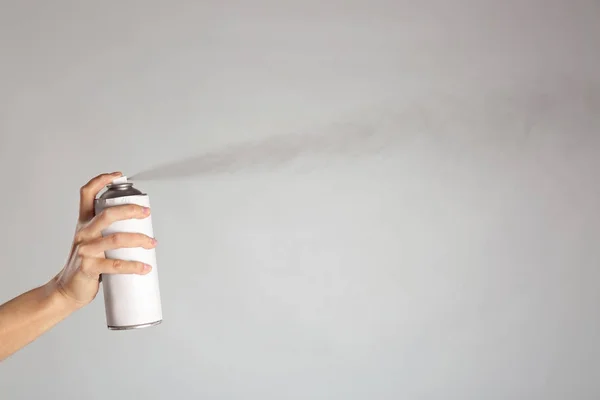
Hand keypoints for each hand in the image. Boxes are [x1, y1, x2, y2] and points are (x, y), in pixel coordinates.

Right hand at [51, 172, 156, 307]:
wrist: (67, 290)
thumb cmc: (85, 264)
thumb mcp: (93, 242)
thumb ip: (109, 232)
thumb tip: (139, 227)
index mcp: (84, 224)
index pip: (86, 194)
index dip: (100, 180)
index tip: (117, 175)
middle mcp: (83, 233)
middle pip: (107, 214)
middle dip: (130, 210)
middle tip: (146, 213)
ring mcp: (85, 250)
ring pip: (116, 239)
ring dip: (139, 239)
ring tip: (152, 243)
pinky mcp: (89, 268)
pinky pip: (115, 265)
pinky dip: (134, 266)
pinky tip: (145, 267)